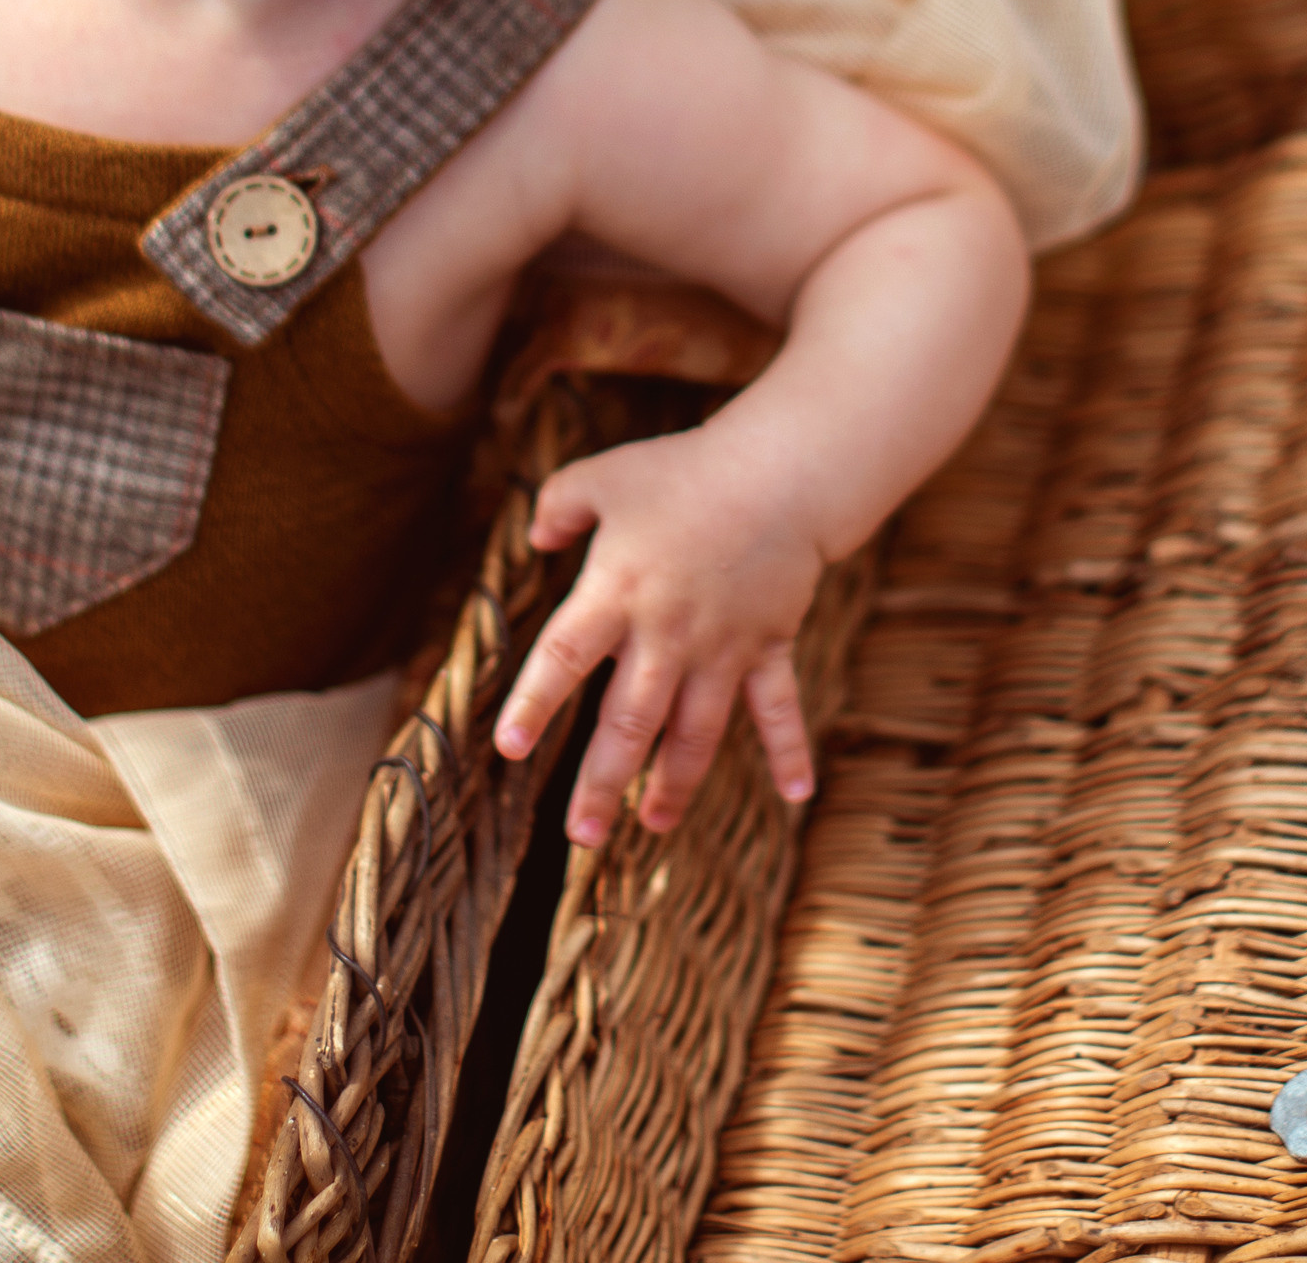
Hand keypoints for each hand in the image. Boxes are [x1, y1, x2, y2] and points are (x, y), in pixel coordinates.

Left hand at [489, 425, 822, 846]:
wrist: (777, 470)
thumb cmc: (682, 470)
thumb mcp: (603, 475)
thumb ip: (559, 507)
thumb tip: (535, 539)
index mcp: (617, 591)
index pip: (564, 656)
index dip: (535, 703)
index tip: (509, 750)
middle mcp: (665, 633)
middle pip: (628, 722)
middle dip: (603, 783)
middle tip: (582, 836)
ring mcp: (722, 647)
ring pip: (694, 732)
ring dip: (674, 784)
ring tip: (652, 826)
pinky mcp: (768, 646)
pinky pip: (779, 707)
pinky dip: (789, 749)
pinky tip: (796, 796)